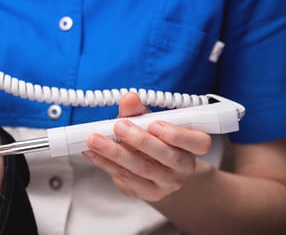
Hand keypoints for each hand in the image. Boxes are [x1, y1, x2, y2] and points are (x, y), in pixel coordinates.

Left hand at [82, 93, 211, 201]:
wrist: (154, 169)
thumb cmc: (155, 139)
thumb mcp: (149, 121)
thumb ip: (138, 110)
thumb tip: (129, 98)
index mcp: (191, 146)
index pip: (198, 142)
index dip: (177, 134)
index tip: (154, 124)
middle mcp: (182, 166)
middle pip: (166, 156)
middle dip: (139, 140)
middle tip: (118, 126)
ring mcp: (166, 183)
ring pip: (141, 168)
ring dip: (115, 153)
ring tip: (95, 139)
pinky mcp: (146, 192)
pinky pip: (124, 178)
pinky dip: (105, 163)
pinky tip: (91, 152)